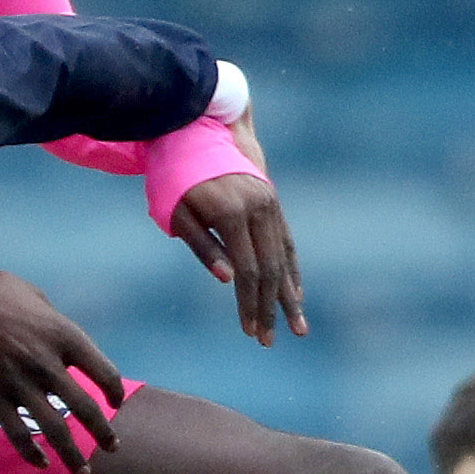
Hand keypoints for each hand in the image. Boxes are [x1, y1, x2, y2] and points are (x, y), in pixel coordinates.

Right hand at [0, 269, 127, 473]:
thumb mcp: (40, 300)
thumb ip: (58, 328)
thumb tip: (69, 350)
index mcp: (63, 335)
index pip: (103, 372)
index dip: (115, 391)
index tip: (116, 401)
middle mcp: (46, 363)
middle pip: (84, 408)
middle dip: (102, 433)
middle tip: (113, 447)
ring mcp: (19, 384)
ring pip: (54, 429)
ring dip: (72, 455)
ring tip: (84, 472)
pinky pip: (17, 434)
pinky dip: (31, 453)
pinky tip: (42, 463)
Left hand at [167, 174, 305, 346]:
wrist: (198, 132)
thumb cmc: (176, 178)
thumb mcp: (178, 212)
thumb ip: (203, 246)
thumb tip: (228, 280)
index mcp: (232, 213)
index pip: (248, 270)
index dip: (250, 303)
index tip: (249, 331)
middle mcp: (259, 208)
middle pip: (270, 269)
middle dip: (270, 308)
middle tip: (268, 341)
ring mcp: (270, 204)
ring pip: (284, 258)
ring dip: (289, 297)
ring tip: (298, 329)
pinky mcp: (273, 203)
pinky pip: (287, 242)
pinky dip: (292, 271)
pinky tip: (296, 296)